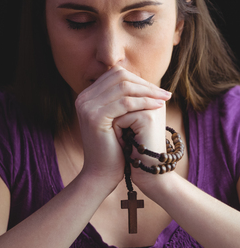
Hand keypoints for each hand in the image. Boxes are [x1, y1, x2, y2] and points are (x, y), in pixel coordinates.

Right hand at [75, 66, 170, 191]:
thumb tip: (145, 83)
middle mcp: (83, 98)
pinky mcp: (94, 117)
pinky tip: (157, 106)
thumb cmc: (114, 148)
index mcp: (87, 96)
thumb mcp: (118, 119)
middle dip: (145, 84)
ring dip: (148, 91)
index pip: (116, 75)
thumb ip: (124, 100)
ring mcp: (87, 107)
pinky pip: (125, 103)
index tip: (158, 90)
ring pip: (124, 88)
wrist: (101, 173)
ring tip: (165, 99)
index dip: (139, 80)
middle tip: (165, 93)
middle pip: (119, 76)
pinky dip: (144, 102)